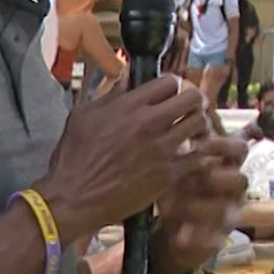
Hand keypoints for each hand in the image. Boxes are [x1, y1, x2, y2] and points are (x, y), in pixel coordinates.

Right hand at [35, 74, 211, 239]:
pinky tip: (192, 157)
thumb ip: (110, 94)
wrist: (73, 197)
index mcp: (129, 106)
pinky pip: (199, 158)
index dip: (172, 86)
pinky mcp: (168, 174)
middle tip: (189, 110)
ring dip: (199, 125)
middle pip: (192, 98)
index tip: (169, 95)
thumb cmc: (73, 157)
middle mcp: (150, 123)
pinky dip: (200, 156)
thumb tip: (126, 76)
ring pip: (200, 124)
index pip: (169, 81)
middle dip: (193, 101)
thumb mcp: (83, 116)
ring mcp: (162, 149)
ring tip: (192, 132)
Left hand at [151, 134, 249, 273]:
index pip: (239, 149)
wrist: (174, 223)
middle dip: (217, 177)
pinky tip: (178, 235)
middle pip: (241, 179)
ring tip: (174, 207)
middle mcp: (233, 188)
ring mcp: (228, 214)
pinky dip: (196, 237)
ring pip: (229, 211)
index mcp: (226, 164)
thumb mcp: (181, 156)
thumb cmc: (179, 181)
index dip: (223, 145)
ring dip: (202, 207)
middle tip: (194, 175)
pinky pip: (214, 239)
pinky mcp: (217, 237)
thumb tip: (186, 86)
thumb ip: (186, 128)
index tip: (198, 142)